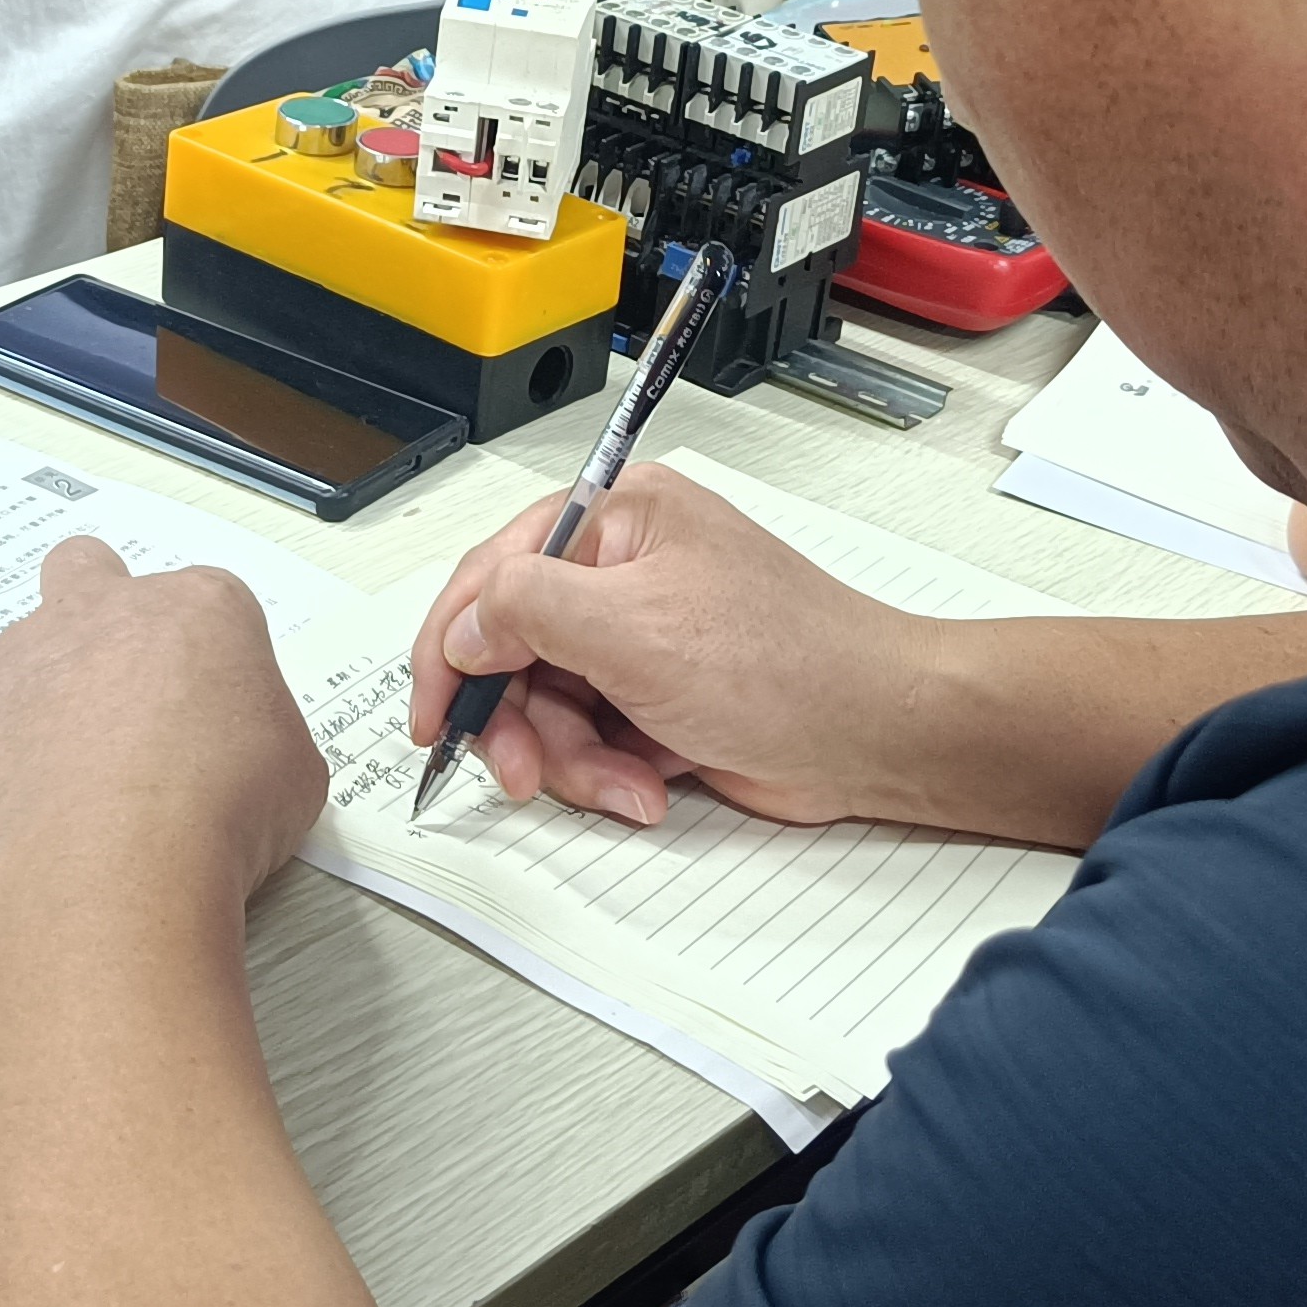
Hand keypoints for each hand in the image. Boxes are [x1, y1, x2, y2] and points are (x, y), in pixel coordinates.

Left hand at [0, 540, 327, 910]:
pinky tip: (35, 823)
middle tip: (121, 691)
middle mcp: (98, 615)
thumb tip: (241, 759)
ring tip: (79, 788)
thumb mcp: (294, 771)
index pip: (204, 605)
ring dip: (47, 705)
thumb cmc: (218, 811)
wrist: (117, 869)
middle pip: (87, 570)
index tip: (213, 712)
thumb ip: (259, 734)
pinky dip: (1, 773)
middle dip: (98, 612)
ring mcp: (18, 664)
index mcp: (195, 609)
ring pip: (23, 658)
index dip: (209, 659)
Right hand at [405, 465, 924, 826]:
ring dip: (572, 759)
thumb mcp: (631, 627)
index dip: (448, 650)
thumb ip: (524, 611)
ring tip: (621, 783)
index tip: (431, 715)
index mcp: (615, 518)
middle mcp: (623, 571)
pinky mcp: (660, 698)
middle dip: (517, 721)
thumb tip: (461, 626)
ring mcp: (642, 638)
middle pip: (512, 650)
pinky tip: (650, 787)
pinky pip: (592, 740)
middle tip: (524, 771)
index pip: (490, 574)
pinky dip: (609, 773)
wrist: (876, 733)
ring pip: (547, 707)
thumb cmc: (786, 663)